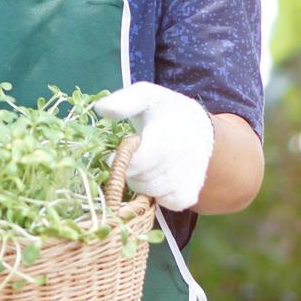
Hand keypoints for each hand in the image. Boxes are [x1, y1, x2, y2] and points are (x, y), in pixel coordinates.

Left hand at [94, 82, 213, 211]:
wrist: (199, 128)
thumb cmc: (164, 112)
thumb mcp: (146, 96)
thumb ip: (124, 100)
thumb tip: (101, 110)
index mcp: (170, 132)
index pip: (143, 159)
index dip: (124, 161)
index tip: (112, 156)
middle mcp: (185, 157)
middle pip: (143, 178)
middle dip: (129, 169)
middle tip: (132, 156)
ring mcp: (190, 177)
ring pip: (152, 192)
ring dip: (140, 182)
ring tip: (145, 164)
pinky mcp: (190, 193)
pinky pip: (166, 203)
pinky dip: (157, 195)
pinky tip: (157, 177)